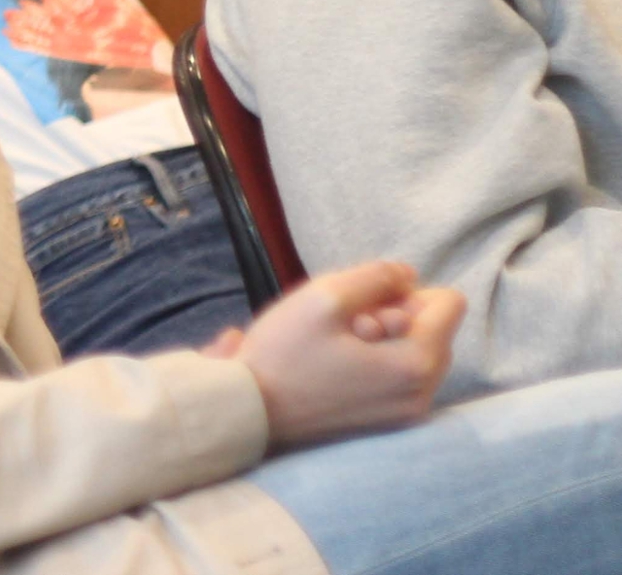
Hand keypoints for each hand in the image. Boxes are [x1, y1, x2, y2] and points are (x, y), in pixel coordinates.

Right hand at [223, 260, 461, 449]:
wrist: (251, 412)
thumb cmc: (285, 353)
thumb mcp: (324, 297)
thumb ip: (375, 276)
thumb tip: (407, 275)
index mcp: (417, 363)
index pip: (449, 303)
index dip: (404, 291)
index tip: (362, 307)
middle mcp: (424, 394)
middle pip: (434, 329)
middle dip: (394, 317)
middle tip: (344, 327)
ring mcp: (408, 415)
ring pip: (417, 353)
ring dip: (385, 340)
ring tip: (337, 348)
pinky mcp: (390, 425)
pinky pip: (402, 378)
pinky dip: (378, 364)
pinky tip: (339, 367)